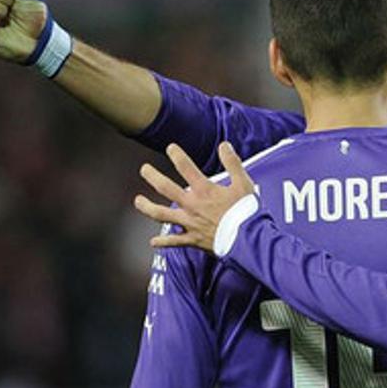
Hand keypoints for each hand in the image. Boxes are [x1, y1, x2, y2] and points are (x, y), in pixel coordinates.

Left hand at [134, 143, 255, 252]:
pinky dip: (162, 242)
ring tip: (138, 202)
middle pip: (165, 188)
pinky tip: (153, 242)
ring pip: (161, 214)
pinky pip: (174, 241)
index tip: (170, 148)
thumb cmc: (247, 212)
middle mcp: (192, 205)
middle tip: (144, 170)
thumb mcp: (244, 184)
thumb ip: (233, 163)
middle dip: (152, 176)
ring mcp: (190, 223)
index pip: (186, 168)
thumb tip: (224, 145)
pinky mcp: (193, 240)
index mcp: (204, 190)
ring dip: (147, 207)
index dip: (177, 155)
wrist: (248, 240)